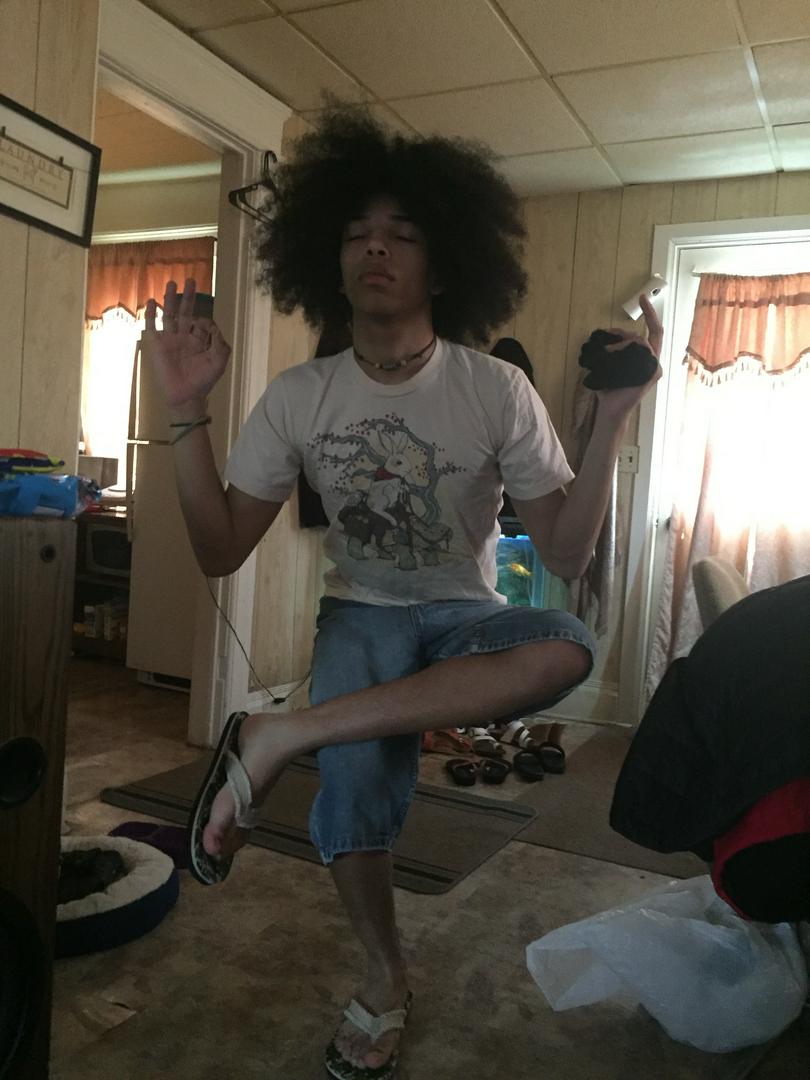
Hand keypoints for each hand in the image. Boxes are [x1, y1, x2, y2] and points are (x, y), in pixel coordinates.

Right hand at [142, 279, 230, 411]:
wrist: (186, 397)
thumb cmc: (203, 381)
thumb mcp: (219, 362)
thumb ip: (220, 343)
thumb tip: (213, 326)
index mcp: (199, 341)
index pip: (202, 322)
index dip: (206, 320)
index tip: (206, 325)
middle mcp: (184, 337)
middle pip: (185, 312)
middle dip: (188, 297)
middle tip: (190, 280)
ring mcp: (169, 340)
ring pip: (169, 315)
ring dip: (170, 299)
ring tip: (172, 284)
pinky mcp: (157, 345)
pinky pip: (152, 327)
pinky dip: (150, 315)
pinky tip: (152, 302)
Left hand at [595, 293, 663, 418]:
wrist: (610, 409)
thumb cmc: (609, 389)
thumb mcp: (610, 365)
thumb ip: (612, 350)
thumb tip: (605, 336)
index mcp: (646, 358)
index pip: (653, 331)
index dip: (650, 313)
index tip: (643, 297)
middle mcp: (654, 361)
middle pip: (645, 334)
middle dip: (626, 332)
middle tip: (608, 336)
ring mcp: (655, 368)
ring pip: (642, 342)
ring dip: (621, 344)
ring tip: (606, 354)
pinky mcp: (652, 374)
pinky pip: (644, 353)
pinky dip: (628, 351)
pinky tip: (615, 359)